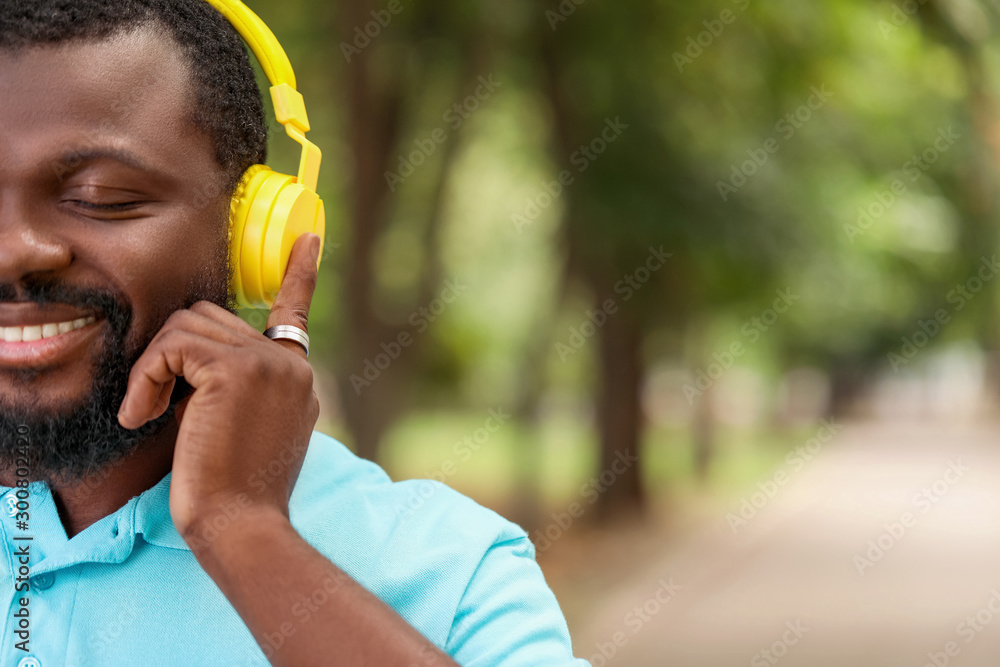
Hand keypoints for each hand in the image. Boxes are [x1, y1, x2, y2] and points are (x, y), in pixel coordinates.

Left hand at [117, 233, 321, 541]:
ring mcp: (269, 362)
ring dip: (155, 367)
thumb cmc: (234, 490)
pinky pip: (172, 348)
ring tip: (149, 413)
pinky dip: (145, 379)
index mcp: (297, 377)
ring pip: (188, 325)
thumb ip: (237, 383)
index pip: (293, 314)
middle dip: (174, 354)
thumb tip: (194, 353)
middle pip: (212, 317)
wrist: (241, 523)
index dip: (300, 275)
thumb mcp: (245, 426)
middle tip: (155, 405)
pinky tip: (142, 417)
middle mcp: (290, 363)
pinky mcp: (237, 369)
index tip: (308, 240)